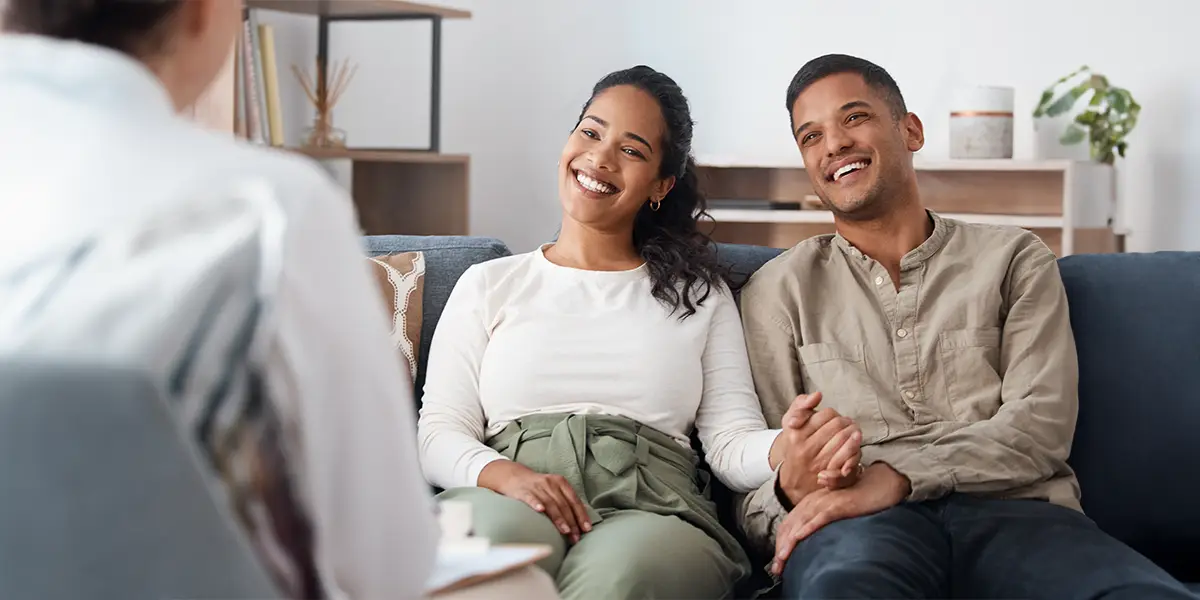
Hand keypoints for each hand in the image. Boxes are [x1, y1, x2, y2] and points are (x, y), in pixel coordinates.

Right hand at [477, 460, 591, 542]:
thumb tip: (582, 519)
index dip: (581, 515)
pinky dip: (536, 503)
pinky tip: (540, 510)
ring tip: (565, 531)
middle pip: (564, 504)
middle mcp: (550, 483)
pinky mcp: (523, 491)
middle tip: (576, 537)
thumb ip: (566, 501)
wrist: (513, 476)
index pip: (574, 500)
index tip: (587, 529)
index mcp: (560, 482)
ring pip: (550, 503)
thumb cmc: (538, 488)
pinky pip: (531, 498)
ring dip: (559, 518)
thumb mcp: (554, 489)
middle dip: (572, 522)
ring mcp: (537, 487)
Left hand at [769, 462, 910, 574]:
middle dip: (781, 547)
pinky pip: (819, 518)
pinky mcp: (837, 505)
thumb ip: (820, 521)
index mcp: (810, 502)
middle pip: (789, 526)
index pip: (788, 524)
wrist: (878, 486)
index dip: (780, 543)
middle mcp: (813, 501)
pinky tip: (799, 538)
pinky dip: (808, 528)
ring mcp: (824, 503)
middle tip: (777, 567)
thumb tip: (810, 539)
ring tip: (782, 559)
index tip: (778, 561)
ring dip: (789, 543)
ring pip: (800, 523)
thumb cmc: (857, 501)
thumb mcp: (833, 511)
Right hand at [773, 392, 863, 503]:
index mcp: (795, 434)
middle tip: (847, 422)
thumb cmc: (793, 444)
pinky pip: (848, 455)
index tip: (833, 417)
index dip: (833, 414)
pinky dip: (854, 446)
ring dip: (853, 431)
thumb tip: (818, 395)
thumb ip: (801, 404)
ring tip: (852, 430)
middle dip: (845, 421)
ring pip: (845, 438)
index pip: (826, 415)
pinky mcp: (829, 473)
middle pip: (837, 425)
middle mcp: (805, 448)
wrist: (792, 477)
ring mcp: (818, 462)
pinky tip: (854, 442)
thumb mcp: (789, 421)